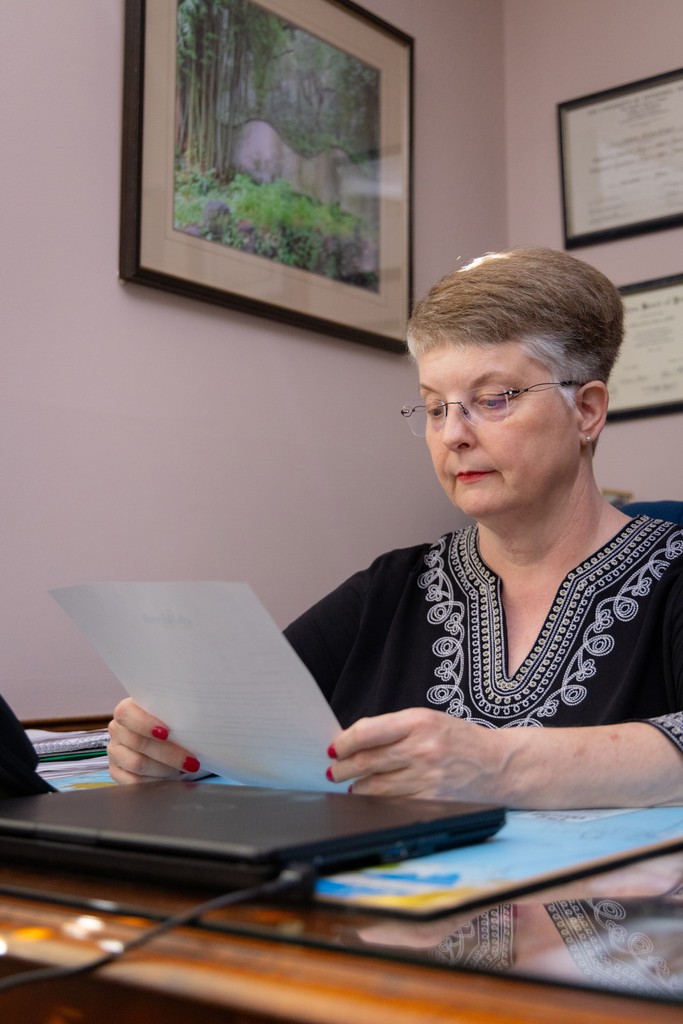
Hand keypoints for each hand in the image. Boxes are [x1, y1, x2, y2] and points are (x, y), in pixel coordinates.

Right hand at [107, 697, 201, 784]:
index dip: (146, 724)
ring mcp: (114, 752)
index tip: (167, 733)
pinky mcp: (116, 771)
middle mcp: (117, 730)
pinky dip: (156, 781)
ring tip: (183, 769)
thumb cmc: (168, 723)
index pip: (126, 713)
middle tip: (191, 761)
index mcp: (126, 710)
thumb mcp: (168, 715)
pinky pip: (134, 781)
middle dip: (168, 753)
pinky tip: (171, 779)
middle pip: (138, 742)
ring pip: (137, 764)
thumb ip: (173, 714)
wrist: (159, 740)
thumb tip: (194, 720)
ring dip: (164, 768)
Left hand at [326, 708, 503, 801]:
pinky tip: (368, 793)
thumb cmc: (459, 739)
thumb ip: (393, 728)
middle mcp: (422, 749)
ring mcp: (426, 777)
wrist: (498, 764)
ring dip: (354, 784)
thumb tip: (353, 740)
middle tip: (333, 768)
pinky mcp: (430, 800)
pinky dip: (374, 798)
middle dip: (343, 767)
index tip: (335, 747)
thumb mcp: (428, 720)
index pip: (367, 732)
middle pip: (366, 761)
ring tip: (347, 781)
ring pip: (375, 785)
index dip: (344, 742)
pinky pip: (391, 801)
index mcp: (419, 722)